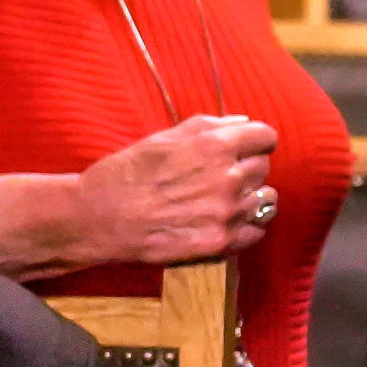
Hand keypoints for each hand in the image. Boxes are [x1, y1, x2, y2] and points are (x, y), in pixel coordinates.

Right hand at [78, 114, 278, 263]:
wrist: (99, 218)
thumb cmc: (126, 172)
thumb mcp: (164, 137)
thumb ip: (208, 127)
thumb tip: (242, 123)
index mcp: (214, 146)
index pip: (266, 136)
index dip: (256, 139)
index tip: (247, 145)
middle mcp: (228, 179)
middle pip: (263, 167)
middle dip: (248, 166)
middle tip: (224, 173)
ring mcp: (226, 214)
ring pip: (266, 200)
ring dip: (251, 197)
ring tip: (227, 199)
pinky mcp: (220, 244)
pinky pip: (256, 231)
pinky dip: (247, 226)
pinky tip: (226, 221)